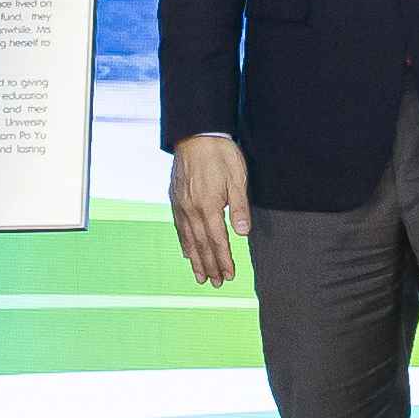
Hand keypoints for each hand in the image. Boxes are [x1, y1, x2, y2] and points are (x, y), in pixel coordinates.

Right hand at [168, 132, 253, 288]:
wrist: (196, 134)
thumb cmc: (220, 154)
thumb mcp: (237, 178)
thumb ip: (240, 207)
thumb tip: (243, 233)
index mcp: (209, 206)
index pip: (218, 241)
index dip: (224, 260)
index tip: (229, 275)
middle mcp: (192, 210)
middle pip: (202, 245)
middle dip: (210, 266)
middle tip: (216, 284)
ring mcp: (181, 205)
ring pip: (188, 239)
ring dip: (196, 260)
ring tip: (200, 277)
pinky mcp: (175, 198)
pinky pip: (179, 227)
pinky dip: (184, 243)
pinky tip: (187, 252)